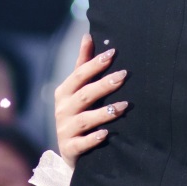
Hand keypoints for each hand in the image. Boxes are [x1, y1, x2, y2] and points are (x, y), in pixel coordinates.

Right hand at [53, 33, 125, 164]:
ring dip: (104, 112)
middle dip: (103, 85)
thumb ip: (83, 64)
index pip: (79, 75)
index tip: (113, 54)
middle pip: (83, 95)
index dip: (94, 64)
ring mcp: (65, 130)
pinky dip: (93, 139)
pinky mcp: (70, 148)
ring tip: (124, 106)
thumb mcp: (76, 89)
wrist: (68, 150)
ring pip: (85, 120)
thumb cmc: (76, 113)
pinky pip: (81, 144)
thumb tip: (88, 35)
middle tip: (123, 76)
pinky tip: (106, 134)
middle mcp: (62, 110)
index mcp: (64, 93)